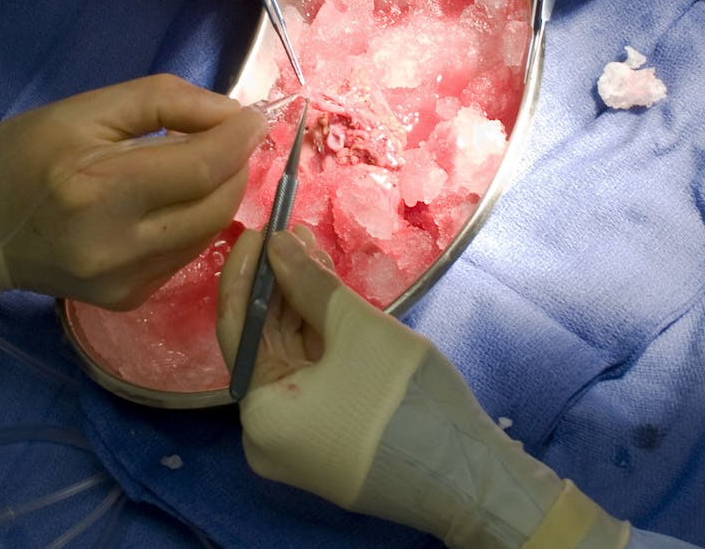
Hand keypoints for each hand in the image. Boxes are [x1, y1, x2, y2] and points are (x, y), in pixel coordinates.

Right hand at [0, 74, 267, 309]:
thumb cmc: (24, 152)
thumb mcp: (88, 108)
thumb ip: (165, 102)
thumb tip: (232, 115)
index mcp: (98, 191)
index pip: (201, 168)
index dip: (239, 139)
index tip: (255, 117)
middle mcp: (115, 248)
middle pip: (216, 206)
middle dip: (235, 165)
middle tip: (228, 137)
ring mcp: (123, 283)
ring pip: (209, 233)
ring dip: (219, 193)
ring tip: (200, 163)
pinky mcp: (127, 301)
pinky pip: (186, 255)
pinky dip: (195, 222)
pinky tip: (172, 201)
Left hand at [216, 228, 623, 548]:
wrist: (467, 474)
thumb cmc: (404, 400)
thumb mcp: (355, 328)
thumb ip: (309, 283)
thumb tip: (276, 243)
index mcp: (259, 415)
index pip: (237, 330)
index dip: (246, 275)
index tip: (258, 230)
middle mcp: (266, 434)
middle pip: (265, 343)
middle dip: (279, 286)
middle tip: (291, 233)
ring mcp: (299, 440)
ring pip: (292, 357)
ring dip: (302, 306)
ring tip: (313, 251)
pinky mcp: (329, 437)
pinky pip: (312, 376)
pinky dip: (320, 337)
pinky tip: (328, 294)